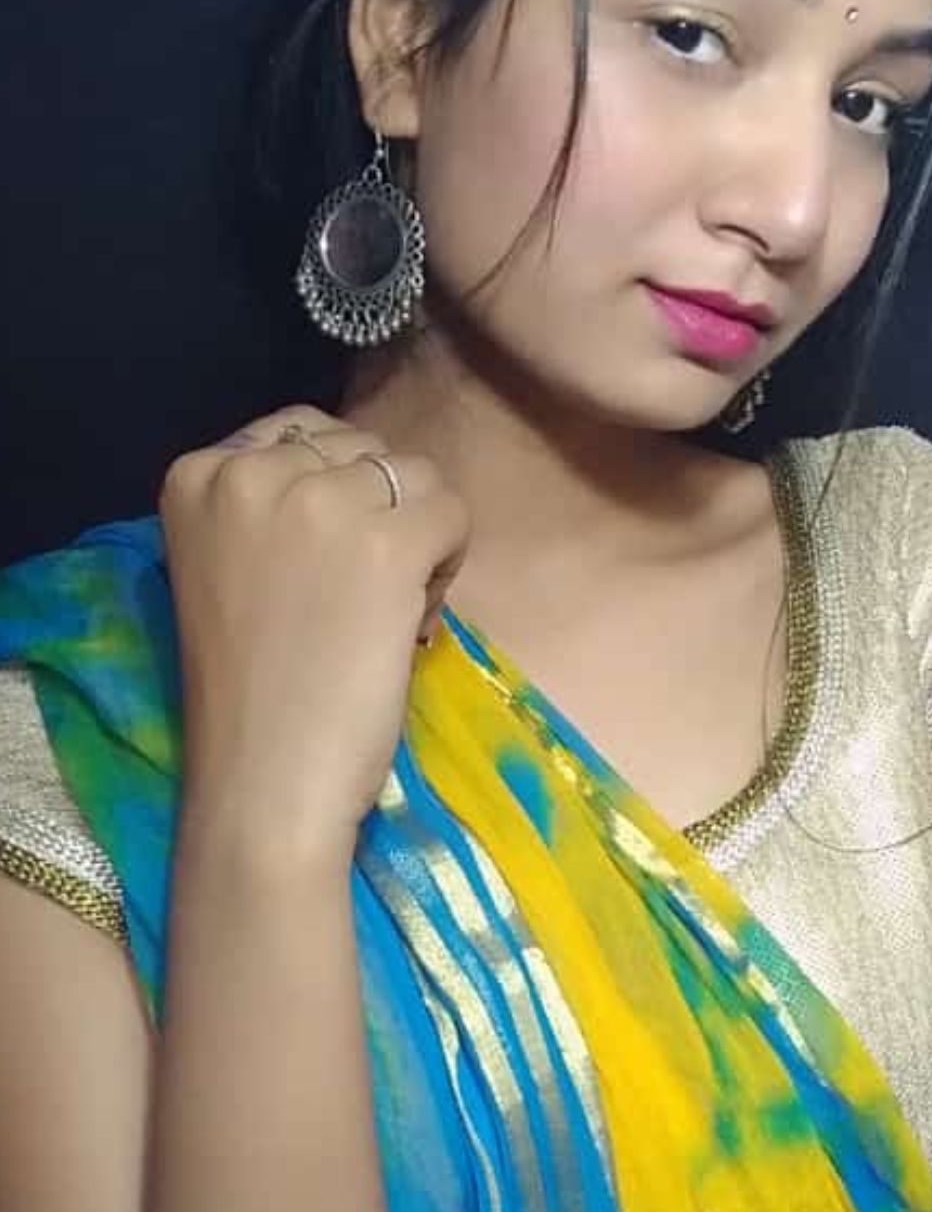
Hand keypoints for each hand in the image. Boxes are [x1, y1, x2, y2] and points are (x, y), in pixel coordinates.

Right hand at [159, 402, 470, 848]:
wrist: (262, 778)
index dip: (332, 493)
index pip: (301, 432)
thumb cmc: (243, 692)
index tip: (321, 564)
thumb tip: (359, 475)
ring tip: (387, 608)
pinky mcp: (385, 543)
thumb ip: (266, 507)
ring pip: (415, 475)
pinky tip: (412, 620)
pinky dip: (449, 565)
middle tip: (356, 595)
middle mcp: (252, 471)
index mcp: (197, 474)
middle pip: (361, 448)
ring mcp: (320, 502)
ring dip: (418, 536)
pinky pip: (453, 514)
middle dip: (376, 510)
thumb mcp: (224, 565)